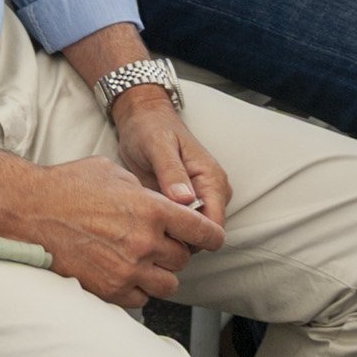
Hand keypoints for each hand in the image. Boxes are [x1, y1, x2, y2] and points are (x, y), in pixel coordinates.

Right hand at [25, 155, 223, 306]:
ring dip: (160, 273)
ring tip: (141, 261)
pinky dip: (138, 289)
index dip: (211, 236)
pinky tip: (123, 272)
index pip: (203, 232)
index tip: (211, 240)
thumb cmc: (67, 186)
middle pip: (184, 259)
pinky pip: (142, 299)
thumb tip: (161, 202)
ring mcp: (128, 269)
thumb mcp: (112, 172)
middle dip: (174, 250)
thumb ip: (143, 190)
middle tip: (157, 243)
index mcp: (152, 209)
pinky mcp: (110, 290)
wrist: (29, 212)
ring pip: (168, 284)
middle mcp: (145, 242)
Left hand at [112, 88, 230, 229]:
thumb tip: (186, 199)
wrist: (141, 119)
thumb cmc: (151, 127)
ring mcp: (198, 200)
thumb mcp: (158, 146)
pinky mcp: (182, 204)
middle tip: (148, 231)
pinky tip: (144, 221)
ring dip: (169, 234)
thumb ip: (172, 171)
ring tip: (144, 225)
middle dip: (178, 238)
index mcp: (212, 179)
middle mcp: (211, 193)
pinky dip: (164, 228)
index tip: (164, 235)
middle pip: (203, 234)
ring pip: (191, 234)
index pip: (215, 225)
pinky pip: (178, 226)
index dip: (193, 237)